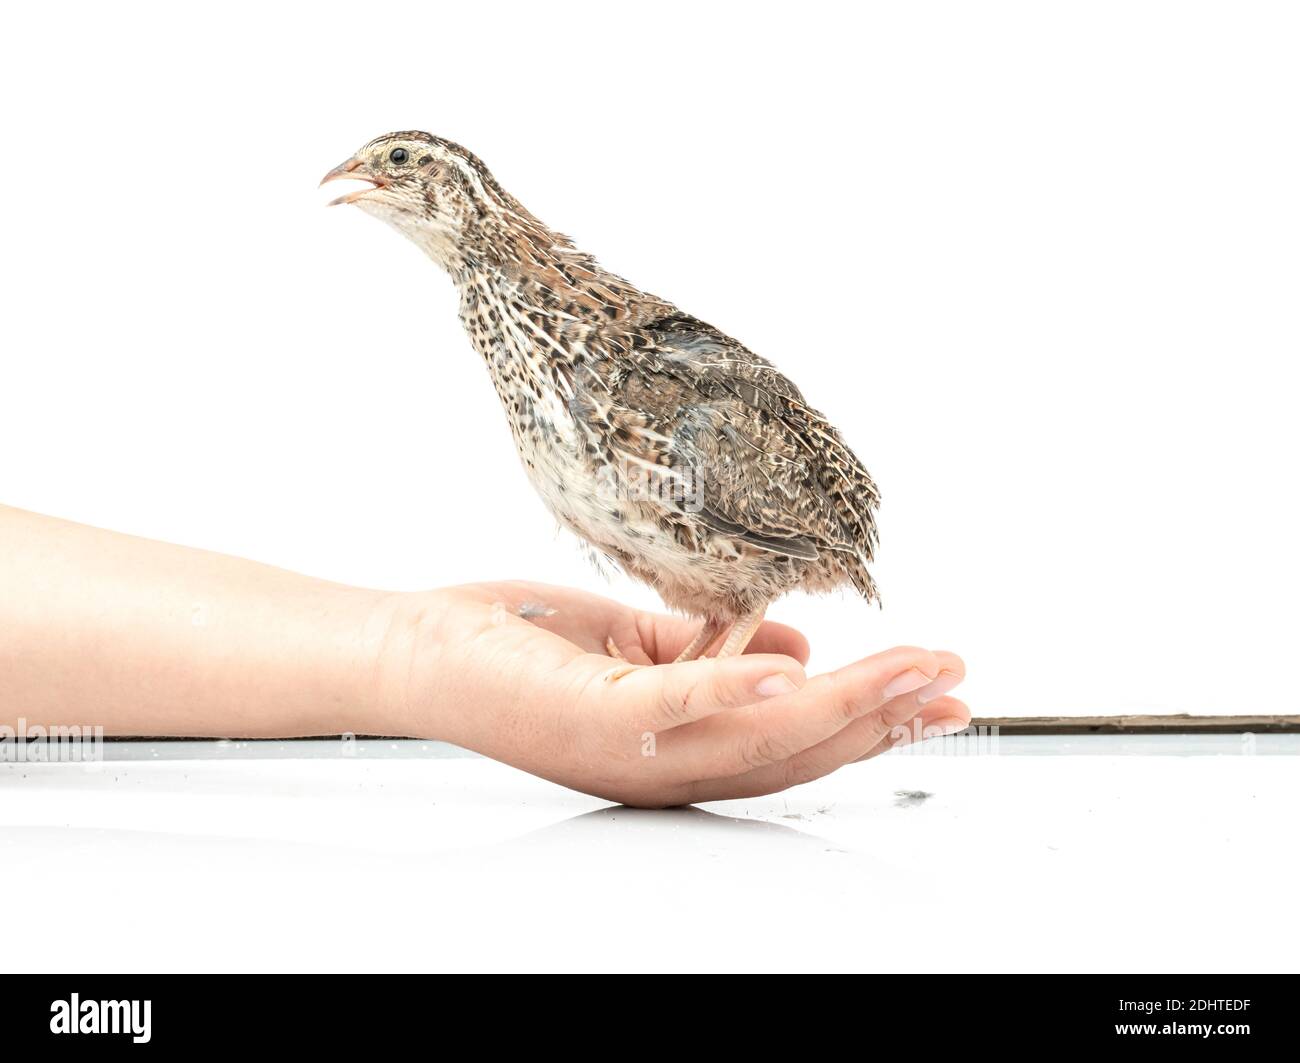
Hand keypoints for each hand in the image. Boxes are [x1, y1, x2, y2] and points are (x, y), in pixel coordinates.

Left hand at [377, 582, 968, 807]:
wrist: (420, 655)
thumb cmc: (522, 648)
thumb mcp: (640, 646)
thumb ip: (717, 649)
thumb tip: (797, 642)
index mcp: (682, 748)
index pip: (794, 744)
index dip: (872, 723)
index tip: (937, 693)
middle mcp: (666, 766)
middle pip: (798, 753)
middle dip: (884, 718)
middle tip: (954, 684)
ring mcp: (634, 747)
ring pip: (761, 735)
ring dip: (845, 699)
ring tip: (912, 666)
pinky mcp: (596, 713)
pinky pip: (679, 705)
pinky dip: (741, 685)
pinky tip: (799, 663)